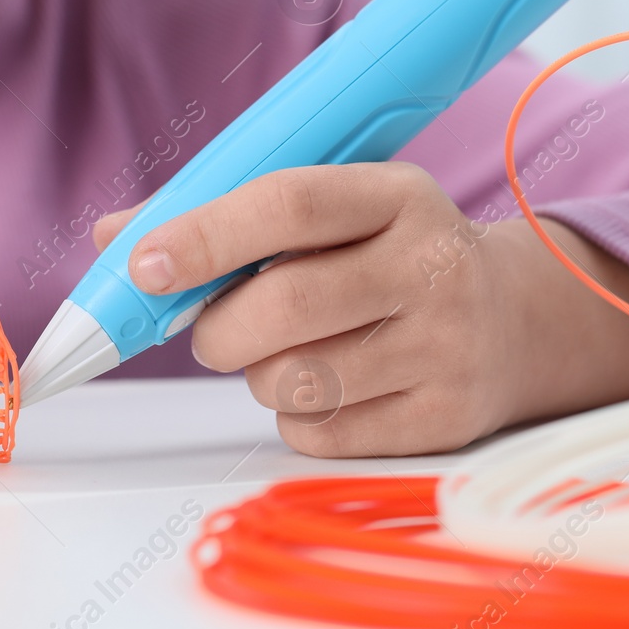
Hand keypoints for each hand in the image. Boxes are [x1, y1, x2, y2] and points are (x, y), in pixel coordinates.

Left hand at [93, 164, 628, 456]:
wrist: (516, 323)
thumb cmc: (387, 256)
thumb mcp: (331, 213)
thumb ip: (223, 217)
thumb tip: (112, 238)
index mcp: (398, 195)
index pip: (289, 204)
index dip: (205, 234)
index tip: (141, 265)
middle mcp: (434, 265)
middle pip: (284, 305)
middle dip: (216, 328)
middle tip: (207, 331)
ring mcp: (447, 346)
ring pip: (295, 378)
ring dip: (258, 373)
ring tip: (284, 352)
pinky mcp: (446, 419)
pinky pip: (320, 433)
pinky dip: (297, 416)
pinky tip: (329, 385)